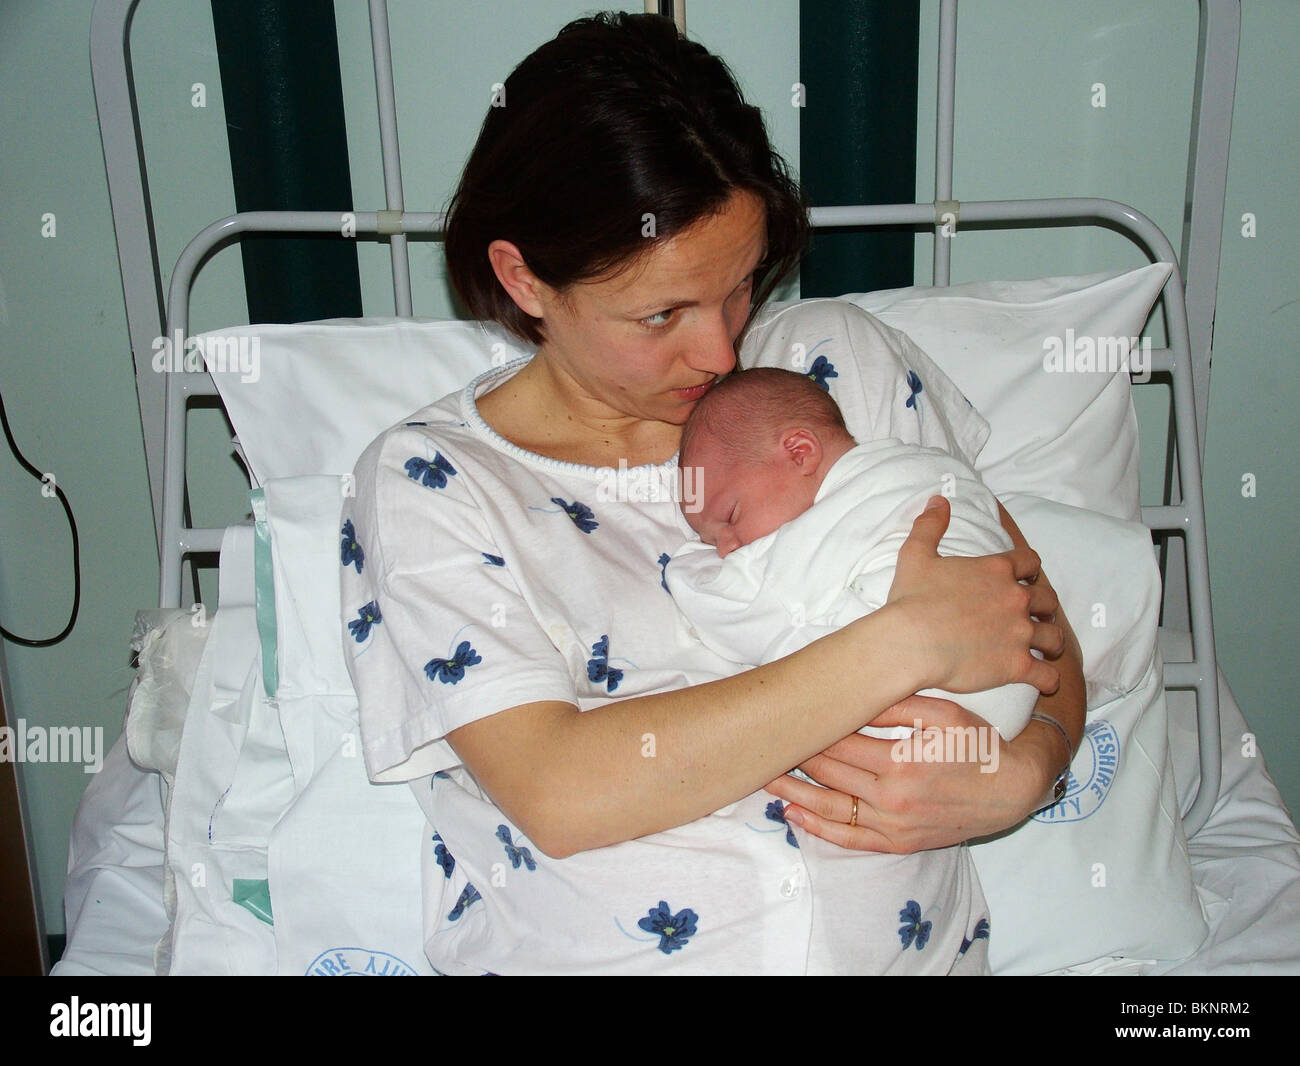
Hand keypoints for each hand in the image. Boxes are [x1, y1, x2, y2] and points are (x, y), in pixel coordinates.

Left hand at [765, 694, 1048, 852]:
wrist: (1012, 789)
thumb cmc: (979, 744)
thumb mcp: (942, 713)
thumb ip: (896, 705)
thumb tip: (854, 693)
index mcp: (899, 761)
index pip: (837, 743)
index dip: (808, 730)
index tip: (784, 717)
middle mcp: (891, 798)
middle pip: (827, 773)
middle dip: (794, 757)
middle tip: (764, 743)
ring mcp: (893, 825)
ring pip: (829, 808)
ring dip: (792, 794)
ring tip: (763, 779)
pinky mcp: (898, 842)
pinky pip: (849, 839)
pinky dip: (817, 828)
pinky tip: (793, 816)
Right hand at [886, 496, 1063, 694]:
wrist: (909, 642)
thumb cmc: (911, 599)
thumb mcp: (916, 554)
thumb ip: (930, 525)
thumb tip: (939, 500)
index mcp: (996, 571)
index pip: (1030, 563)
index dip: (1029, 570)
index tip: (1023, 579)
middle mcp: (1016, 599)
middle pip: (1048, 600)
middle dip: (1042, 607)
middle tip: (1033, 615)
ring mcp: (1019, 634)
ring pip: (1054, 638)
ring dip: (1051, 642)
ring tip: (1045, 648)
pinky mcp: (1017, 666)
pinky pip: (1047, 676)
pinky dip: (1048, 679)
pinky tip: (1042, 681)